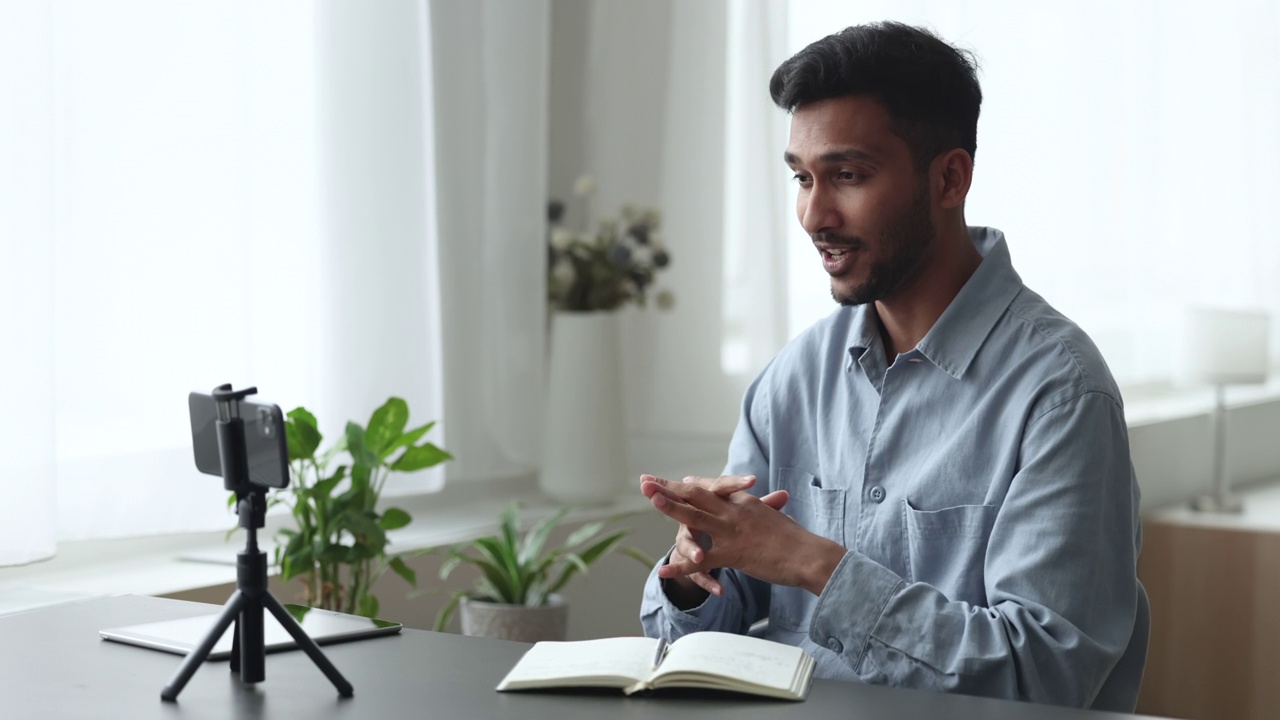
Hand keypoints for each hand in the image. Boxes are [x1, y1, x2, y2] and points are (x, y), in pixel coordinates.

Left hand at [641, 473, 845, 595]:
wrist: (809, 555)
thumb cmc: (795, 539)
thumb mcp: (774, 517)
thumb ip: (764, 506)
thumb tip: (763, 497)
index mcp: (743, 501)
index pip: (712, 488)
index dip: (690, 485)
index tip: (672, 482)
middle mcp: (734, 511)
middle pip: (696, 494)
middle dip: (669, 487)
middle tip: (645, 481)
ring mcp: (732, 531)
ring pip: (694, 516)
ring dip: (670, 507)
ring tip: (650, 500)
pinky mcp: (733, 553)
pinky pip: (702, 560)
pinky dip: (682, 565)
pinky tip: (664, 569)